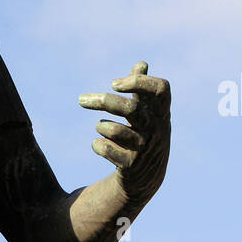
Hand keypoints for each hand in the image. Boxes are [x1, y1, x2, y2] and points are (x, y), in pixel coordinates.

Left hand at [78, 61, 170, 200]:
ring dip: (101, 126)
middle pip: (131, 109)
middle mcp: (156, 129)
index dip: (139, 82)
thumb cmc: (144, 135)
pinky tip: (99, 145)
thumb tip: (142, 64)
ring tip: (101, 127)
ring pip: (115, 131)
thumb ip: (142, 89)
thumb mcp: (148, 113)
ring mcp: (144, 148)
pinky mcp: (131, 165)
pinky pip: (107, 150)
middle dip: (104, 101)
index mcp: (161, 112)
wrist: (146, 177)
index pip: (161, 89)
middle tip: (80, 100)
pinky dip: (97, 145)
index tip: (114, 83)